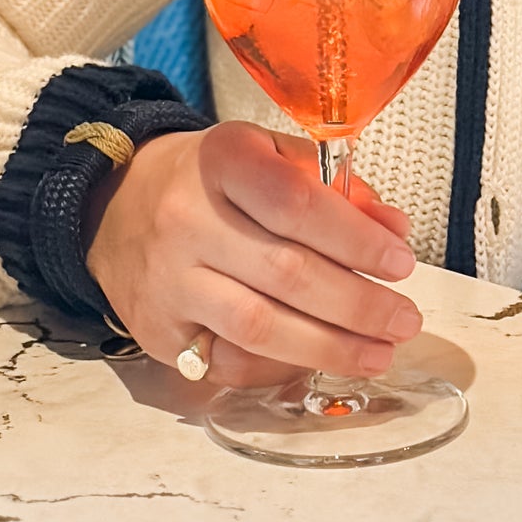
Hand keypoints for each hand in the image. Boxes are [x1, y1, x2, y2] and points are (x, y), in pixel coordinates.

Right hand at [86, 123, 422, 387]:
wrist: (116, 207)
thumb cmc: (211, 180)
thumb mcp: (270, 156)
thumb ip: (335, 188)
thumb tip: (393, 231)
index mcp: (222, 161)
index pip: (296, 203)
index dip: (355, 239)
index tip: (402, 263)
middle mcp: (187, 220)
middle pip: (285, 272)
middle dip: (358, 305)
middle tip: (405, 320)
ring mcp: (168, 281)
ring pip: (259, 326)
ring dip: (330, 347)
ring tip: (379, 353)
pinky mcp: (157, 332)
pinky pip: (229, 361)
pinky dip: (282, 365)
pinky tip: (320, 359)